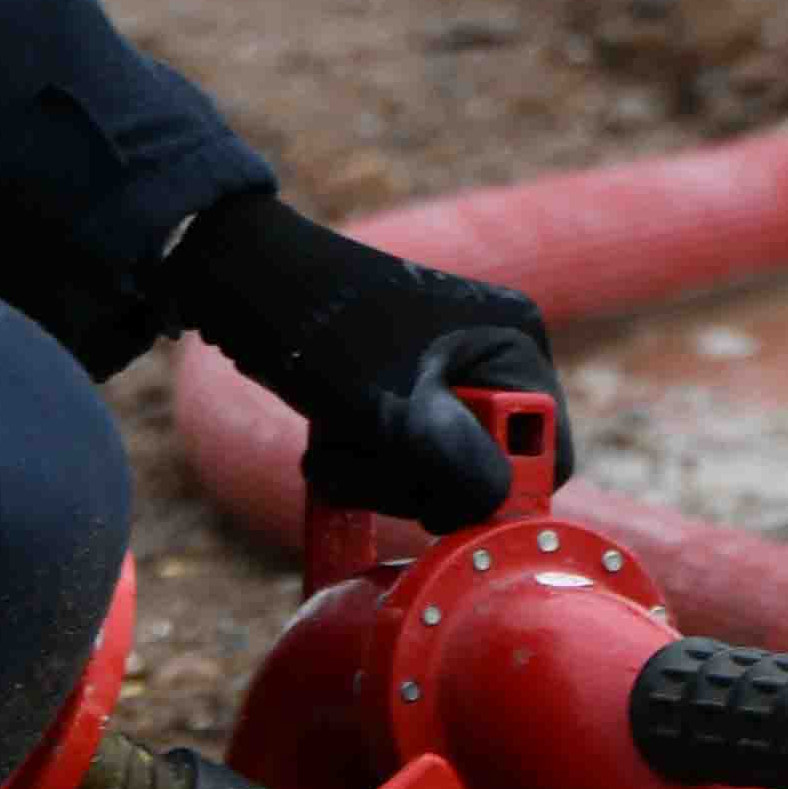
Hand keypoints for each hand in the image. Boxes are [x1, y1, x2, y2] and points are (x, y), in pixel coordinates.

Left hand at [151, 192, 565, 530]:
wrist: (239, 279)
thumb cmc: (321, 328)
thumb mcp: (393, 407)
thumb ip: (461, 467)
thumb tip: (500, 509)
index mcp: (515, 342)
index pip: (548, 456)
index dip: (498, 492)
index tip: (434, 497)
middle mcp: (492, 358)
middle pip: (486, 473)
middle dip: (418, 482)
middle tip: (366, 458)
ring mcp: (446, 377)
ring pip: (436, 477)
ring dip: (378, 479)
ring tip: (332, 447)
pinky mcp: (403, 395)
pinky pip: (401, 462)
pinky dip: (362, 468)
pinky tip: (327, 444)